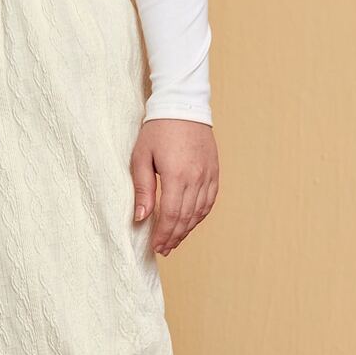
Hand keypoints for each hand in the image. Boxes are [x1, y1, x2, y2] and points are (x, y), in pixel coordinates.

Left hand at [130, 119, 219, 255]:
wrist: (183, 105)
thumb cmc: (157, 130)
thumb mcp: (141, 157)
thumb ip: (142, 189)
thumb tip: (141, 218)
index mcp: (177, 175)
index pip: (170, 215)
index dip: (163, 234)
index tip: (155, 246)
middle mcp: (196, 177)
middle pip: (186, 217)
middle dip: (174, 236)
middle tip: (163, 249)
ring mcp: (208, 175)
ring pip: (200, 212)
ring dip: (187, 230)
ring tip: (174, 241)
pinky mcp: (214, 171)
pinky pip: (209, 201)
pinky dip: (200, 216)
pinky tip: (190, 223)